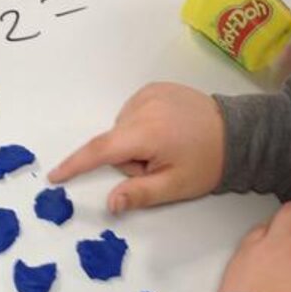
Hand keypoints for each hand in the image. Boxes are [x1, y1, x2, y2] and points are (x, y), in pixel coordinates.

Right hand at [47, 82, 225, 214]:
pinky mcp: (155, 87)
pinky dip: (140, 126)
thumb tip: (109, 204)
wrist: (237, 133)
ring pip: (122, 128)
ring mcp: (149, 93)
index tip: (54, 176)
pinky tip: (165, 131)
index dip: (75, 164)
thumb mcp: (174, 187)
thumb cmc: (206, 164)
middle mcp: (143, 106)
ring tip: (165, 147)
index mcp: (147, 132)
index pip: (100, 150)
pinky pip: (132, 113)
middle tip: (158, 166)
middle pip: (113, 141)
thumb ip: (138, 194)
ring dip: (134, 142)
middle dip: (127, 159)